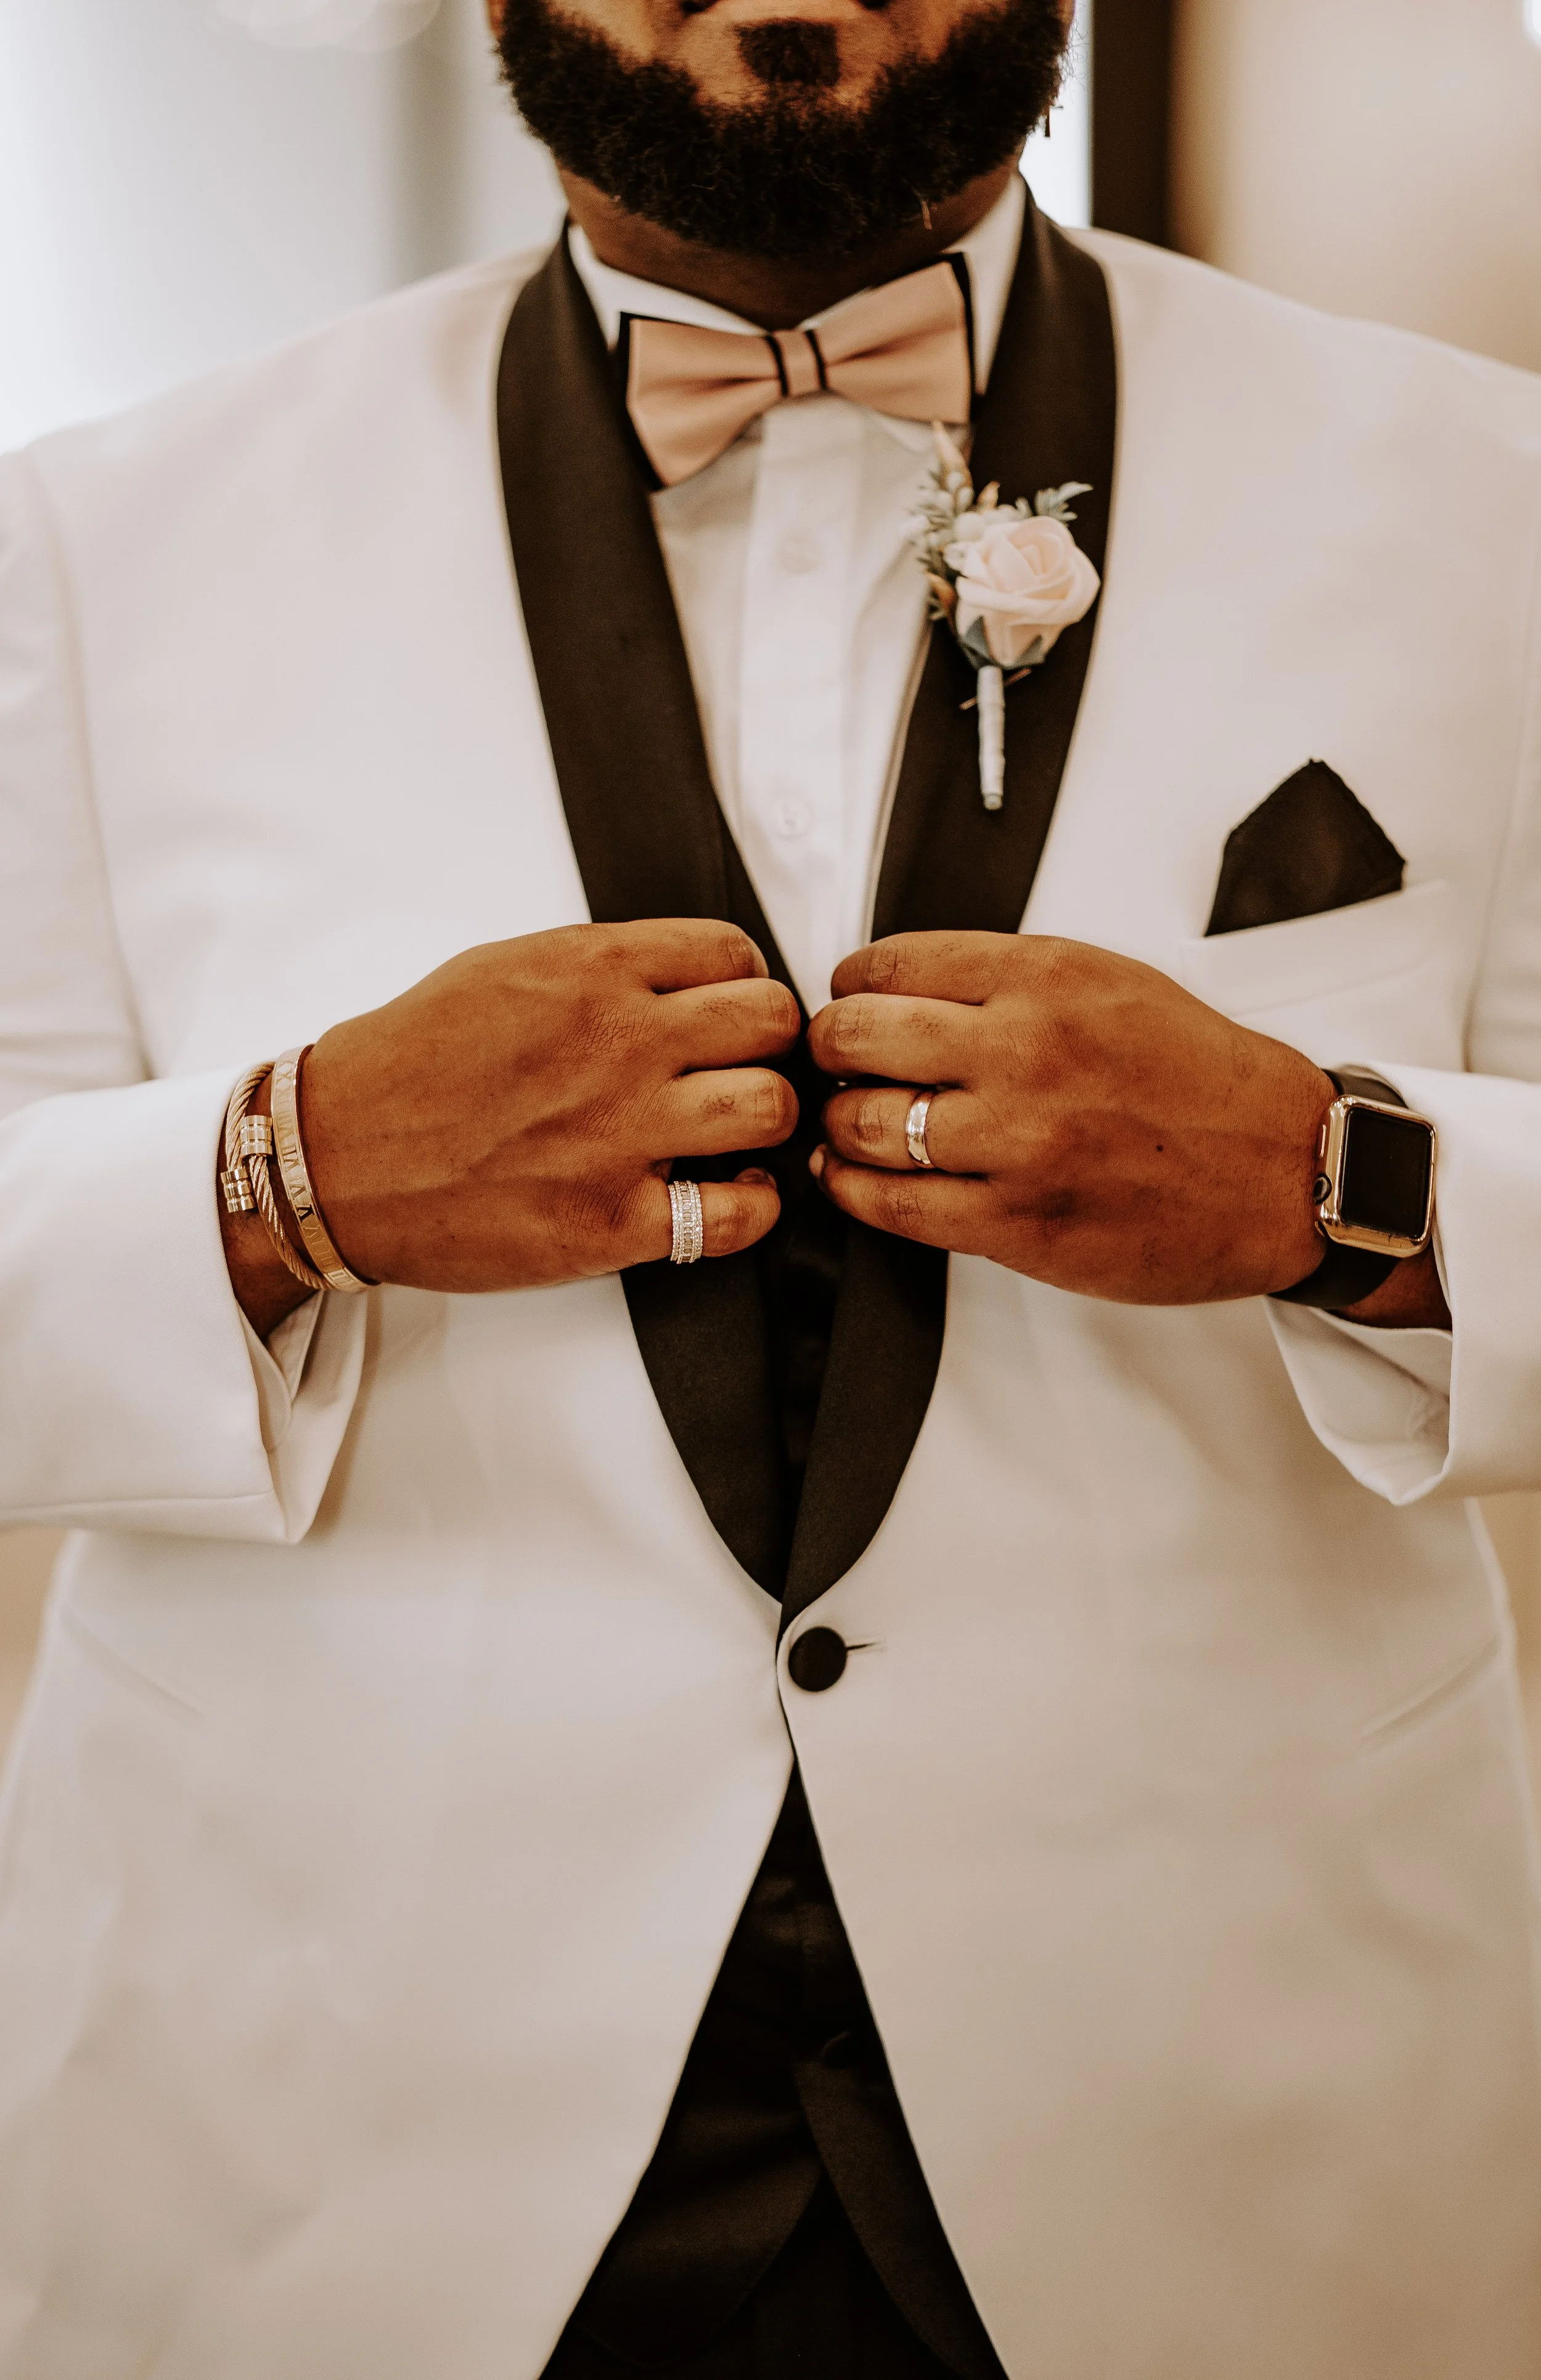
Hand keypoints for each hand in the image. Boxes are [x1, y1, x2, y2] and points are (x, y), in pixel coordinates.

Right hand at [222, 920, 799, 1334]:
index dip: (745, 986)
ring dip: (767, 1123)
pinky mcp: (612, 1221)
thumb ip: (597, 968)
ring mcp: (620, 1132)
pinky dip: (750, 1207)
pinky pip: (739, 1214)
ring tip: (736, 1137)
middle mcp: (618, 1041)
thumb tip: (676, 976)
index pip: (734, 953)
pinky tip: (723, 1197)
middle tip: (744, 1071)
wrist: (333, 1157)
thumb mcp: (502, 968)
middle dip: (772, 1047)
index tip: (727, 1016)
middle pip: (774, 1023)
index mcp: (592, 970)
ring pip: (771, 1108)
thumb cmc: (410, 1064)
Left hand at [808, 931, 1431, 1312]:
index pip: (889, 964)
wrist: (1286, 1170)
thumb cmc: (1202, 1079)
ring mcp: (1019, 1140)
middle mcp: (1025, 1050)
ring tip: (845, 1125)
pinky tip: (853, 1177)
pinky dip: (852, 1189)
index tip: (853, 1004)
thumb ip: (1010, 979)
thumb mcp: (1111, 982)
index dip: (851, 987)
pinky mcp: (1017, 1222)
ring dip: (836, 1124)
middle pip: (856, 1037)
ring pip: (860, 1123)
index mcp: (1046, 978)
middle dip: (828, 1050)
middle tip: (834, 1064)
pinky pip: (891, 1204)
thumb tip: (906, 987)